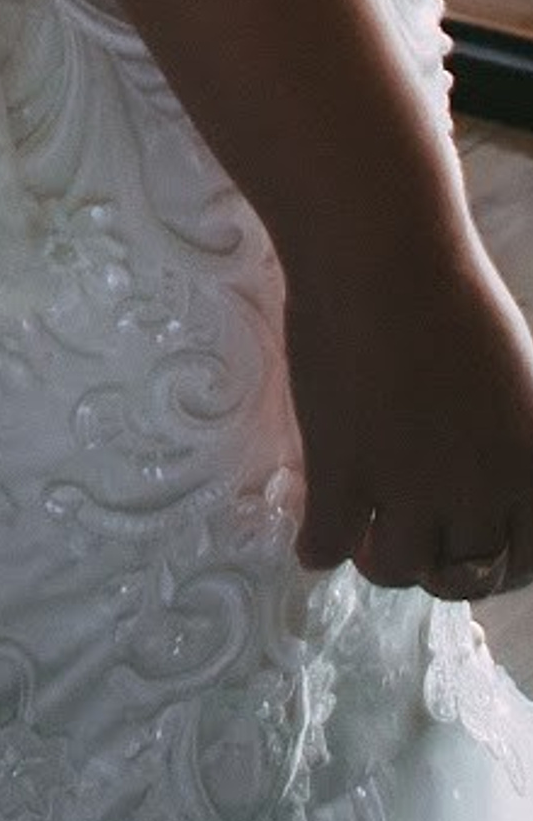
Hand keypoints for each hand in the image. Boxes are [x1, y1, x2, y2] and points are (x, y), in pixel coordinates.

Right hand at [287, 227, 532, 598]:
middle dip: (433, 564)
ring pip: (396, 568)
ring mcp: (406, 487)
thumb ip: (505, 439)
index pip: (525, 560)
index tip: (463, 553)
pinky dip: (318, 550)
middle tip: (403, 538)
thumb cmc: (447, 290)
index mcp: (529, 466)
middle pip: (460, 572)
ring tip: (358, 535)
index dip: (494, 567)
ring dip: (377, 560)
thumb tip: (483, 479)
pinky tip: (311, 542)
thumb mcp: (512, 375)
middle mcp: (477, 492)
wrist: (380, 248)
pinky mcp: (341, 472)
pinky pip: (328, 545)